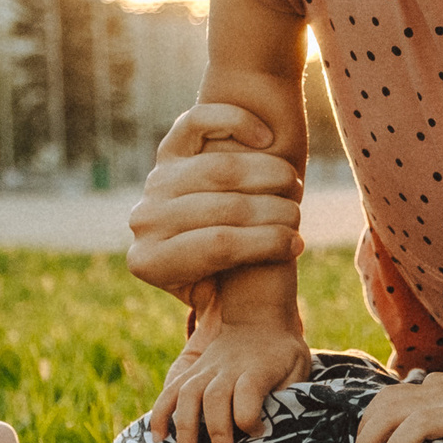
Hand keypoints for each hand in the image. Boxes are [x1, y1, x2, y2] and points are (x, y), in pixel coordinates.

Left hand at [127, 104, 303, 310]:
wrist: (202, 234)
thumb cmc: (224, 274)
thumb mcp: (223, 295)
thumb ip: (236, 294)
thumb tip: (265, 320)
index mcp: (149, 263)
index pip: (217, 245)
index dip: (264, 242)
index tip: (298, 244)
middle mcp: (144, 220)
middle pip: (221, 205)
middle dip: (271, 209)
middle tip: (299, 214)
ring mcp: (154, 180)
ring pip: (218, 167)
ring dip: (266, 173)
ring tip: (293, 184)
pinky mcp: (167, 146)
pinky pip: (199, 122)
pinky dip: (235, 123)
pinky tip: (265, 138)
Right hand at [150, 319, 311, 442]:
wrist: (257, 315)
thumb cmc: (283, 350)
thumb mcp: (299, 365)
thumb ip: (289, 393)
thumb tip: (279, 424)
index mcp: (257, 367)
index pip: (248, 393)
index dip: (251, 418)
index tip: (259, 433)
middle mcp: (228, 366)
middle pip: (215, 397)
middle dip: (217, 432)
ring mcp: (206, 367)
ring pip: (188, 394)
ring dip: (184, 428)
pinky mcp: (192, 369)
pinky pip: (172, 390)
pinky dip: (161, 413)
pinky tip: (157, 437)